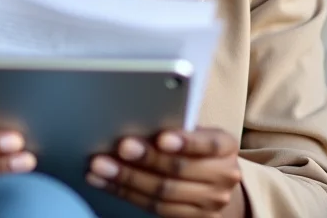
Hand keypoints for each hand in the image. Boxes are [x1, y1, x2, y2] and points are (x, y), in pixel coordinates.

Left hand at [87, 128, 243, 217]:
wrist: (217, 183)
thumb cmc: (198, 146)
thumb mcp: (197, 131)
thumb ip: (178, 126)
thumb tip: (139, 117)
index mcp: (225, 147)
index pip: (208, 144)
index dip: (185, 142)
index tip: (161, 137)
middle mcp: (222, 177)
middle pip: (179, 170)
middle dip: (146, 158)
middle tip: (120, 147)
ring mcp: (208, 204)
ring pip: (162, 193)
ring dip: (126, 179)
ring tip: (101, 166)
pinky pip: (153, 208)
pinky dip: (125, 193)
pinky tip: (104, 181)